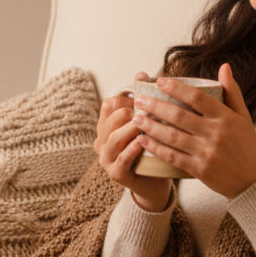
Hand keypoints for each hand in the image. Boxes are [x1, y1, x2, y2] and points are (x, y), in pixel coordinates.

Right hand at [95, 72, 171, 211]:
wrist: (154, 183)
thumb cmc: (150, 149)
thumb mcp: (145, 124)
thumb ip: (141, 102)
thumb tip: (142, 73)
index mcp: (106, 126)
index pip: (108, 105)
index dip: (124, 98)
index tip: (142, 98)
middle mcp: (101, 141)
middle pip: (110, 119)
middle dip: (127, 112)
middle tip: (146, 109)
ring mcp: (106, 158)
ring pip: (113, 138)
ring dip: (129, 128)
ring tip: (143, 123)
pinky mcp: (116, 174)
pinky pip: (122, 158)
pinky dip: (131, 149)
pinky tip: (143, 142)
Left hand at [131, 64, 255, 198]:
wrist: (254, 182)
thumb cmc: (246, 145)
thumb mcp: (243, 116)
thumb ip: (232, 91)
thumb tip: (224, 65)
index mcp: (225, 117)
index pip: (196, 97)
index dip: (176, 88)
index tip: (159, 81)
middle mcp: (215, 133)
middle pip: (179, 116)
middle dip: (155, 106)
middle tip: (139, 99)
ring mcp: (207, 152)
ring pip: (172, 136)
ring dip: (151, 126)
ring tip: (136, 118)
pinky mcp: (200, 169)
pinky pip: (173, 156)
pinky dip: (156, 148)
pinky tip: (143, 140)